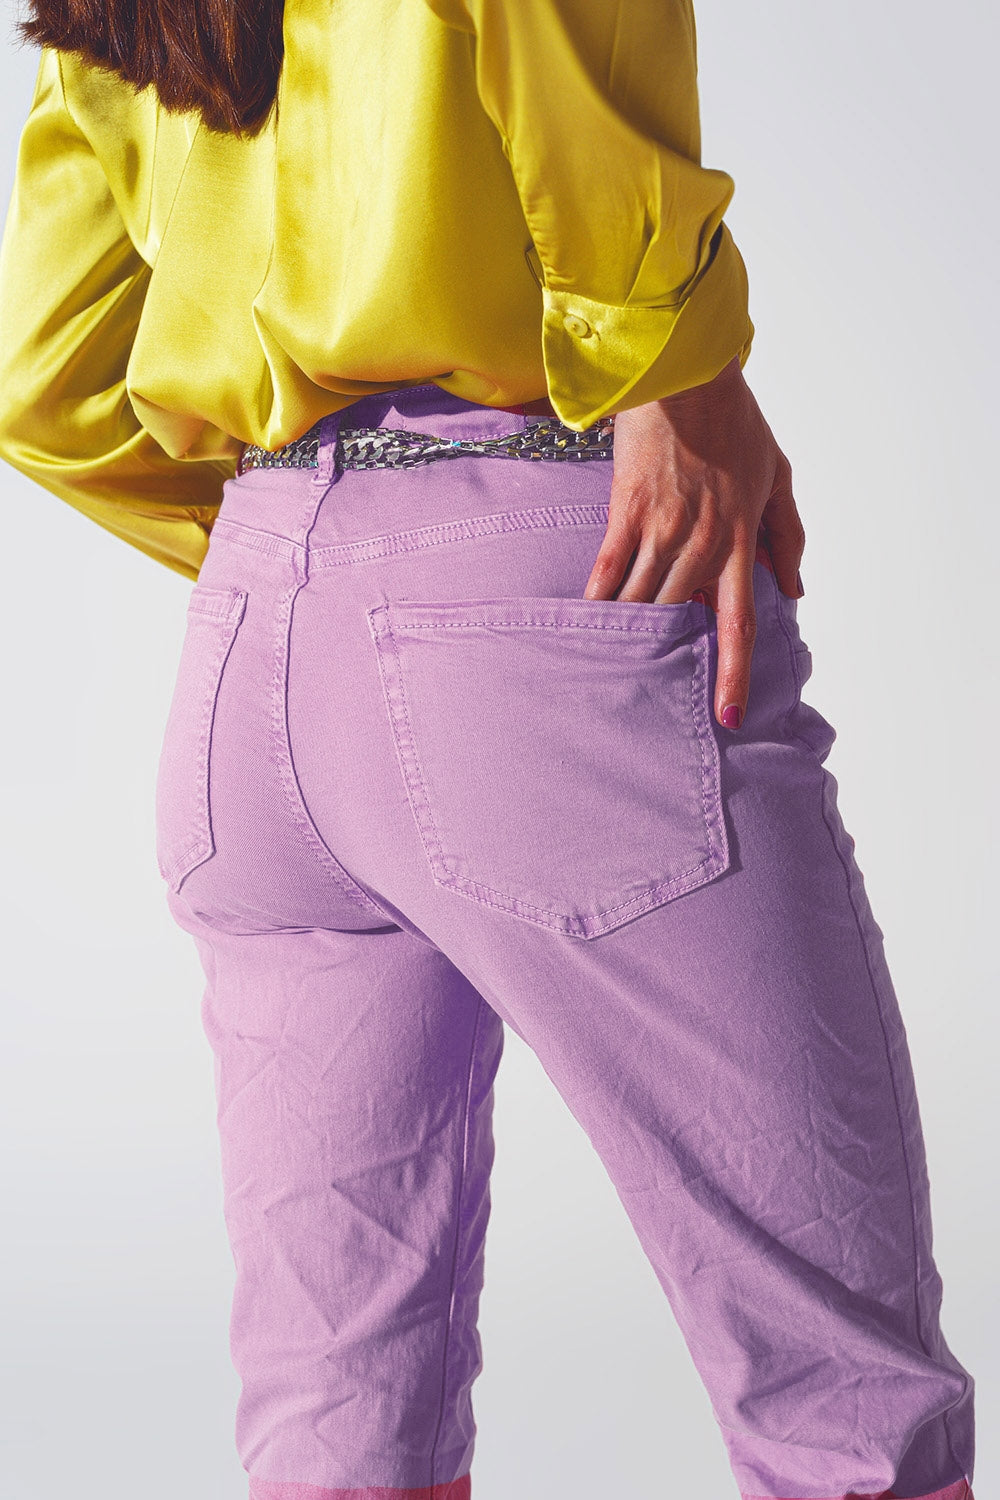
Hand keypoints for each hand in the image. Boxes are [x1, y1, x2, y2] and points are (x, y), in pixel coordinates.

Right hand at [583, 355, 804, 729]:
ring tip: (617, 671)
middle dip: (668, 662)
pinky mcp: (625, 513)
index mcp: (741, 540)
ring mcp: (660, 529)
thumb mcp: (779, 476)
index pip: (738, 622)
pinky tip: (589, 628)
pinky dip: (599, 603)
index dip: (733, 674)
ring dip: (631, 639)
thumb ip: (789, 536)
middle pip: (681, 621)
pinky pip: (608, 572)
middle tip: (655, 698)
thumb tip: (795, 588)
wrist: (684, 377)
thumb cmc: (735, 424)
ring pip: (642, 603)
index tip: (728, 717)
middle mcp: (701, 543)